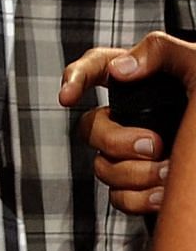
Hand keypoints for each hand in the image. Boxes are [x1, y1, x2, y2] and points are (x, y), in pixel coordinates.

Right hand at [60, 31, 195, 213]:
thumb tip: (121, 68)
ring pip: (103, 167)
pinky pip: (119, 197)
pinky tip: (164, 194)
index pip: (94, 69)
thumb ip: (158, 51)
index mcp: (137, 82)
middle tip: (154, 145)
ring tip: (170, 174)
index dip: (73, 80)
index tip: (68, 97)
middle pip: (92, 129)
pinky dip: (139, 199)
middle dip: (117, 141)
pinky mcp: (141, 185)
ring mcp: (132, 153)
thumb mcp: (194, 64)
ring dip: (135, 174)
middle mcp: (128, 117)